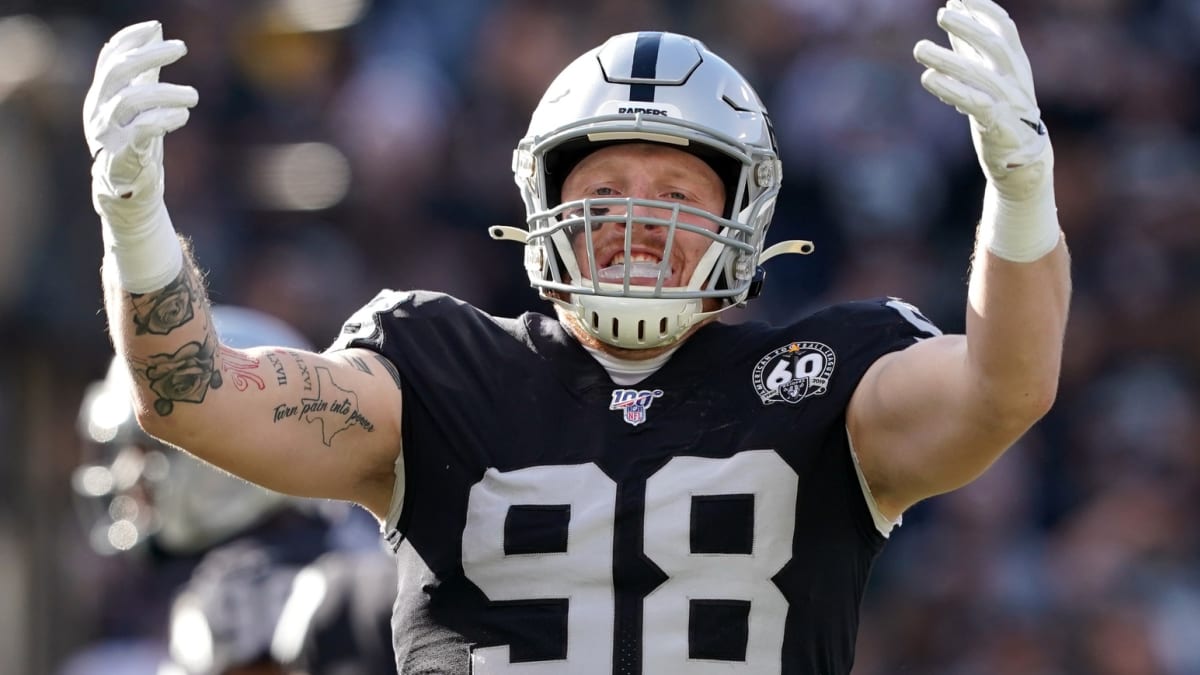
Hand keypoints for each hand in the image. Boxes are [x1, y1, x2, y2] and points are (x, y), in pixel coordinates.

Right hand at [84, 21, 197, 228]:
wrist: (129, 193)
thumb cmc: (137, 145)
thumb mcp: (141, 106)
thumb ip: (145, 74)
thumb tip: (156, 35)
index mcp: (101, 97)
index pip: (109, 59)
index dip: (130, 39)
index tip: (156, 27)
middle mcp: (99, 112)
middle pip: (118, 72)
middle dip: (150, 55)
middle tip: (181, 47)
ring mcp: (108, 135)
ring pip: (130, 100)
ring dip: (166, 92)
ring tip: (193, 95)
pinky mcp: (122, 157)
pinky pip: (140, 132)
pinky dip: (163, 120)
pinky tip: (182, 117)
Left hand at [913, 0, 1050, 199]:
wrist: (1024, 160)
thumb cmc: (1002, 113)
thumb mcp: (989, 77)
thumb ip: (971, 49)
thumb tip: (953, 15)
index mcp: (1017, 65)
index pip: (1006, 30)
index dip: (985, 11)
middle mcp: (1016, 80)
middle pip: (996, 46)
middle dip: (969, 28)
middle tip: (941, 14)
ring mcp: (1010, 102)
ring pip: (980, 75)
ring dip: (948, 59)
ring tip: (919, 48)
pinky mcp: (998, 125)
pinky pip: (974, 103)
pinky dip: (951, 89)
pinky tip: (928, 78)